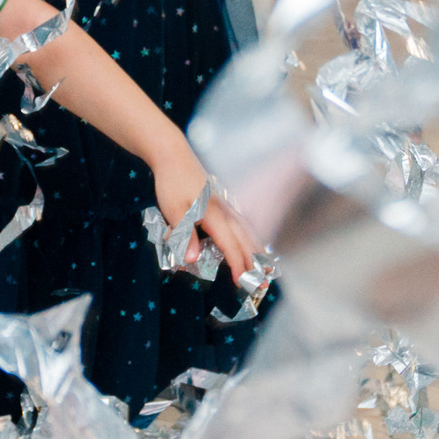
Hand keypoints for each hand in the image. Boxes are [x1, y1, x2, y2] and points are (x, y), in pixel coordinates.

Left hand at [151, 156, 265, 284]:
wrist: (172, 155)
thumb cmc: (171, 182)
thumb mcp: (173, 210)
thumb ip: (184, 235)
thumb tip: (192, 260)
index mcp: (214, 215)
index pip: (230, 245)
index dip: (237, 265)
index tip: (242, 283)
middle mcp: (225, 211)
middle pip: (245, 240)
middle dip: (254, 262)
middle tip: (264, 283)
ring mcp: (225, 205)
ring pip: (246, 231)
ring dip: (257, 250)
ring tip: (267, 267)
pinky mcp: (221, 201)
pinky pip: (242, 223)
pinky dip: (250, 236)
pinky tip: (252, 241)